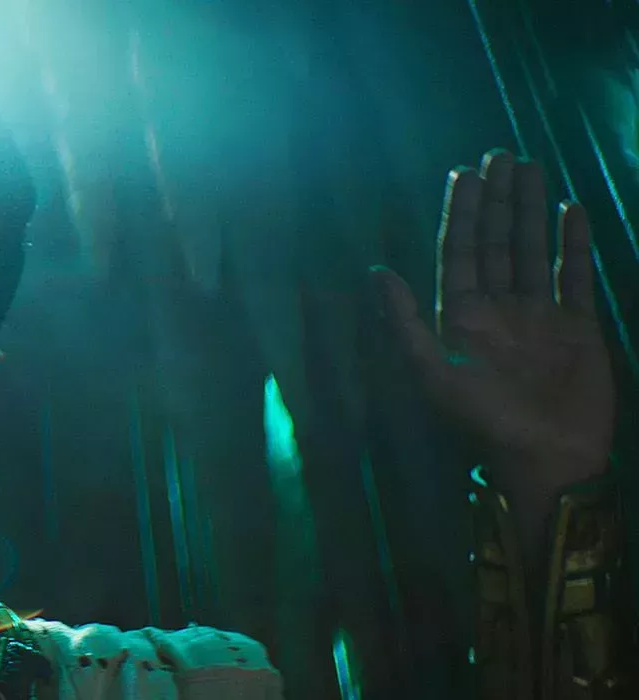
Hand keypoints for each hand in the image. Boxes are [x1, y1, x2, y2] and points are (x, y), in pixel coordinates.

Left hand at [372, 149, 614, 500]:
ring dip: (531, 210)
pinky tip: (573, 210)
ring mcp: (539, 315)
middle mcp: (498, 309)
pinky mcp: (579, 327)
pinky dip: (574, 244)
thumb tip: (377, 271)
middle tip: (499, 154)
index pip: (458, 252)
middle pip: (495, 242)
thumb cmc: (481, 421)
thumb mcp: (431, 372)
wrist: (544, 460)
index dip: (460, 213)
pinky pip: (574, 276)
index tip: (463, 173)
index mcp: (460, 317)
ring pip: (532, 249)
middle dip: (496, 200)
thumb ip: (404, 322)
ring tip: (531, 168)